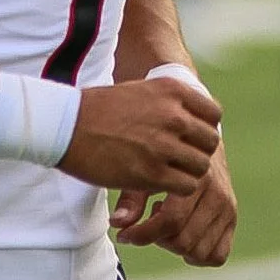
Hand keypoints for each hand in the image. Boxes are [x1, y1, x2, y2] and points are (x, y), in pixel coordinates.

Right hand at [58, 77, 220, 197]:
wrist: (66, 125)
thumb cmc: (100, 108)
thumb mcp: (140, 91)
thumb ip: (169, 103)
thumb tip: (193, 120)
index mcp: (171, 90)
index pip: (213, 114)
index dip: (205, 128)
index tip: (191, 138)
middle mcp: (172, 115)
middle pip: (210, 142)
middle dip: (198, 152)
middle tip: (180, 159)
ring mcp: (163, 145)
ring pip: (201, 167)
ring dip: (188, 173)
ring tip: (169, 173)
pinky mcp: (152, 173)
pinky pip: (185, 186)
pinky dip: (177, 189)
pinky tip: (160, 184)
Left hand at [111, 138, 236, 267]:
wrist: (200, 136)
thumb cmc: (166, 152)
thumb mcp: (146, 167)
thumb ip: (132, 198)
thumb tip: (117, 224)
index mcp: (196, 176)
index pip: (170, 222)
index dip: (142, 235)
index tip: (123, 235)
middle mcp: (217, 192)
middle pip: (183, 241)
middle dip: (158, 239)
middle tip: (148, 221)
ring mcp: (228, 207)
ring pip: (199, 252)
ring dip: (176, 245)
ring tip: (167, 221)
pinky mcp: (233, 218)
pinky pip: (217, 255)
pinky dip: (198, 254)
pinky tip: (184, 231)